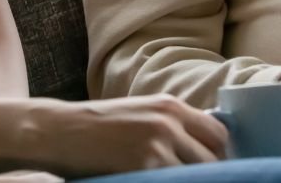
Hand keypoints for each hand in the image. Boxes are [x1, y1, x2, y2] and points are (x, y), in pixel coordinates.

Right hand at [25, 95, 227, 177]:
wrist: (60, 130)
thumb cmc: (98, 126)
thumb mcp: (141, 113)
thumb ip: (170, 125)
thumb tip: (200, 147)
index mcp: (170, 106)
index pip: (218, 134)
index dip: (220, 155)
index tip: (213, 168)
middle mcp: (168, 122)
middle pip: (213, 159)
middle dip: (210, 174)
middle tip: (197, 180)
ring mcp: (157, 146)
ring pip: (198, 176)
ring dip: (190, 181)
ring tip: (171, 180)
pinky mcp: (144, 168)